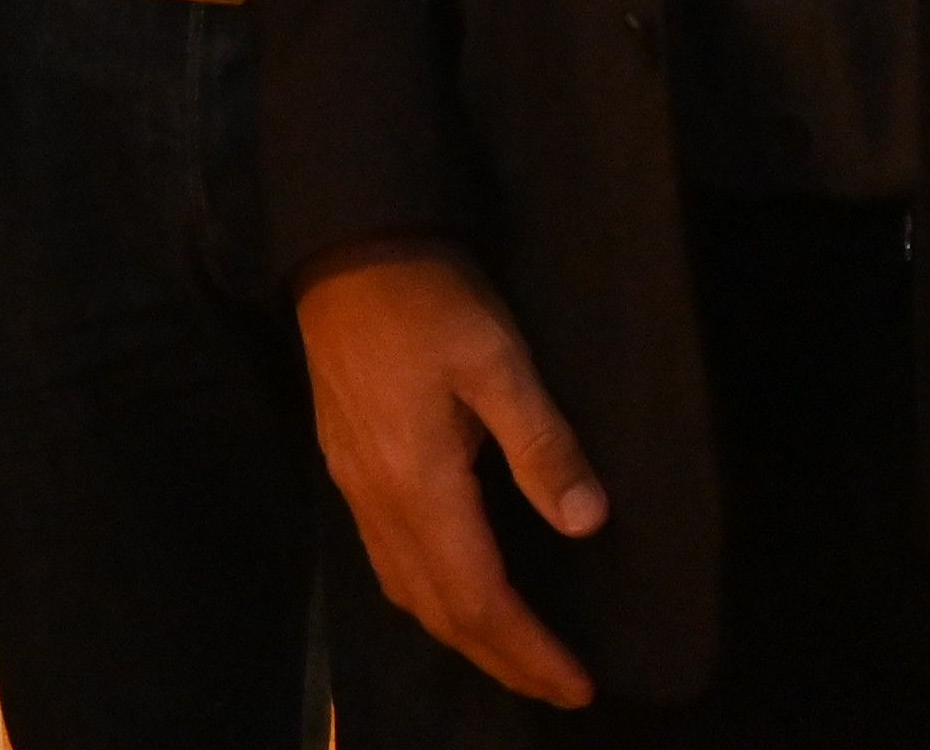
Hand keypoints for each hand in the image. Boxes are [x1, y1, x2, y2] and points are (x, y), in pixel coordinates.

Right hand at [297, 242, 607, 707]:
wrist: (342, 243)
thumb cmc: (429, 297)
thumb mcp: (498, 358)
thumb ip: (541, 443)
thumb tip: (586, 522)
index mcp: (418, 483)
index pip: (478, 597)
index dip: (528, 649)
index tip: (578, 685)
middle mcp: (377, 499)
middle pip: (438, 610)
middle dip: (499, 658)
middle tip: (556, 686)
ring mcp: (353, 483)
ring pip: (406, 590)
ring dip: (462, 634)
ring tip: (513, 653)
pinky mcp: (345, 462)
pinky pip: (386, 560)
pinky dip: (429, 597)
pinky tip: (454, 589)